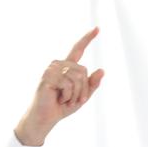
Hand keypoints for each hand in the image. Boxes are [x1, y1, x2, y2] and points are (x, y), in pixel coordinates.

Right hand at [14, 27, 105, 145]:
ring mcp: (52, 69)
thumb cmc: (62, 107)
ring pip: (77, 77)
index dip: (87, 39)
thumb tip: (102, 70)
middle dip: (83, 89)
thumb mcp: (82, 96)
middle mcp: (58, 65)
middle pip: (83, 70)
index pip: (78, 49)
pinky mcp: (47, 77)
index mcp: (67, 67)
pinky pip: (67, 84)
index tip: (98, 28)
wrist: (46, 118)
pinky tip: (59, 99)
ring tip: (65, 100)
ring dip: (75, 94)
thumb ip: (92, 84)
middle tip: (74, 100)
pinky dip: (67, 95)